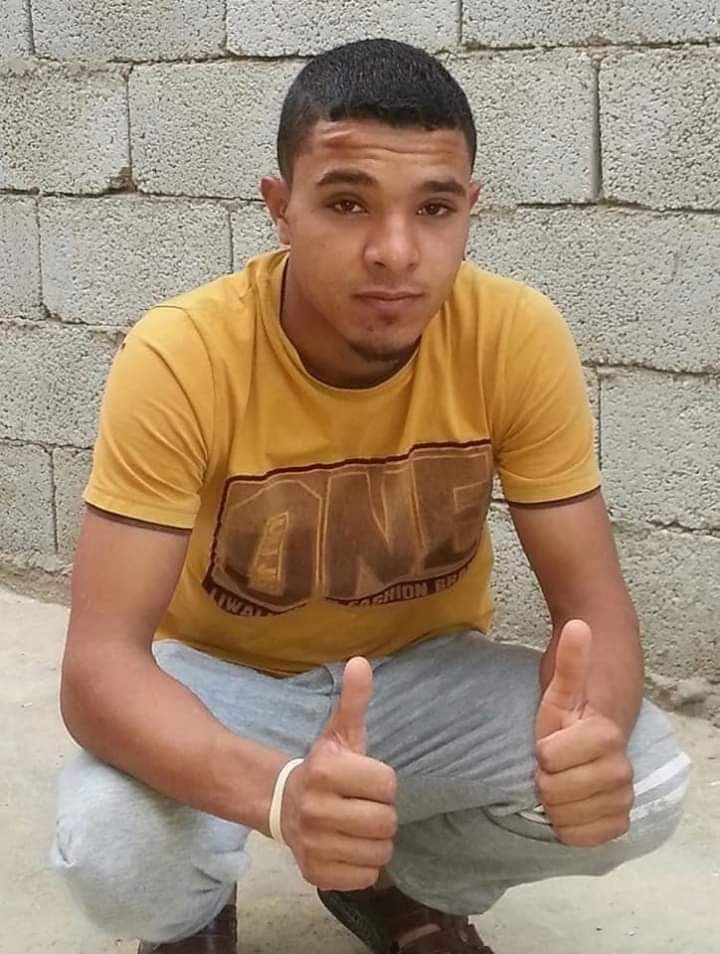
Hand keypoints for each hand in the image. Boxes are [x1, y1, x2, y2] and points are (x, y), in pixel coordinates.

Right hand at [281, 657, 397, 889]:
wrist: (283, 804)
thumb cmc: (326, 768)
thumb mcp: (340, 733)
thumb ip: (354, 700)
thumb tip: (362, 661)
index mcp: (325, 770)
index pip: (388, 784)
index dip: (383, 783)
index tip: (366, 781)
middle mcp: (315, 808)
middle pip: (386, 822)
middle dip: (382, 815)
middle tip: (365, 806)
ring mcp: (312, 844)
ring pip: (379, 854)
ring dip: (376, 842)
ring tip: (358, 828)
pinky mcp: (315, 874)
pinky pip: (365, 878)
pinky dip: (363, 866)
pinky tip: (348, 848)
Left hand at [535, 620, 633, 846]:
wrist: (596, 734)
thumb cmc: (572, 710)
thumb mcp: (562, 686)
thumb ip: (571, 659)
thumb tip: (577, 624)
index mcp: (605, 737)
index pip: (549, 758)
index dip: (542, 750)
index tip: (549, 740)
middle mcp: (620, 772)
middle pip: (553, 792)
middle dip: (544, 777)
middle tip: (554, 763)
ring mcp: (622, 799)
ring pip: (565, 818)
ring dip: (554, 802)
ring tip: (561, 780)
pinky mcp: (618, 822)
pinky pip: (582, 838)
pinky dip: (569, 826)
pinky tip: (570, 805)